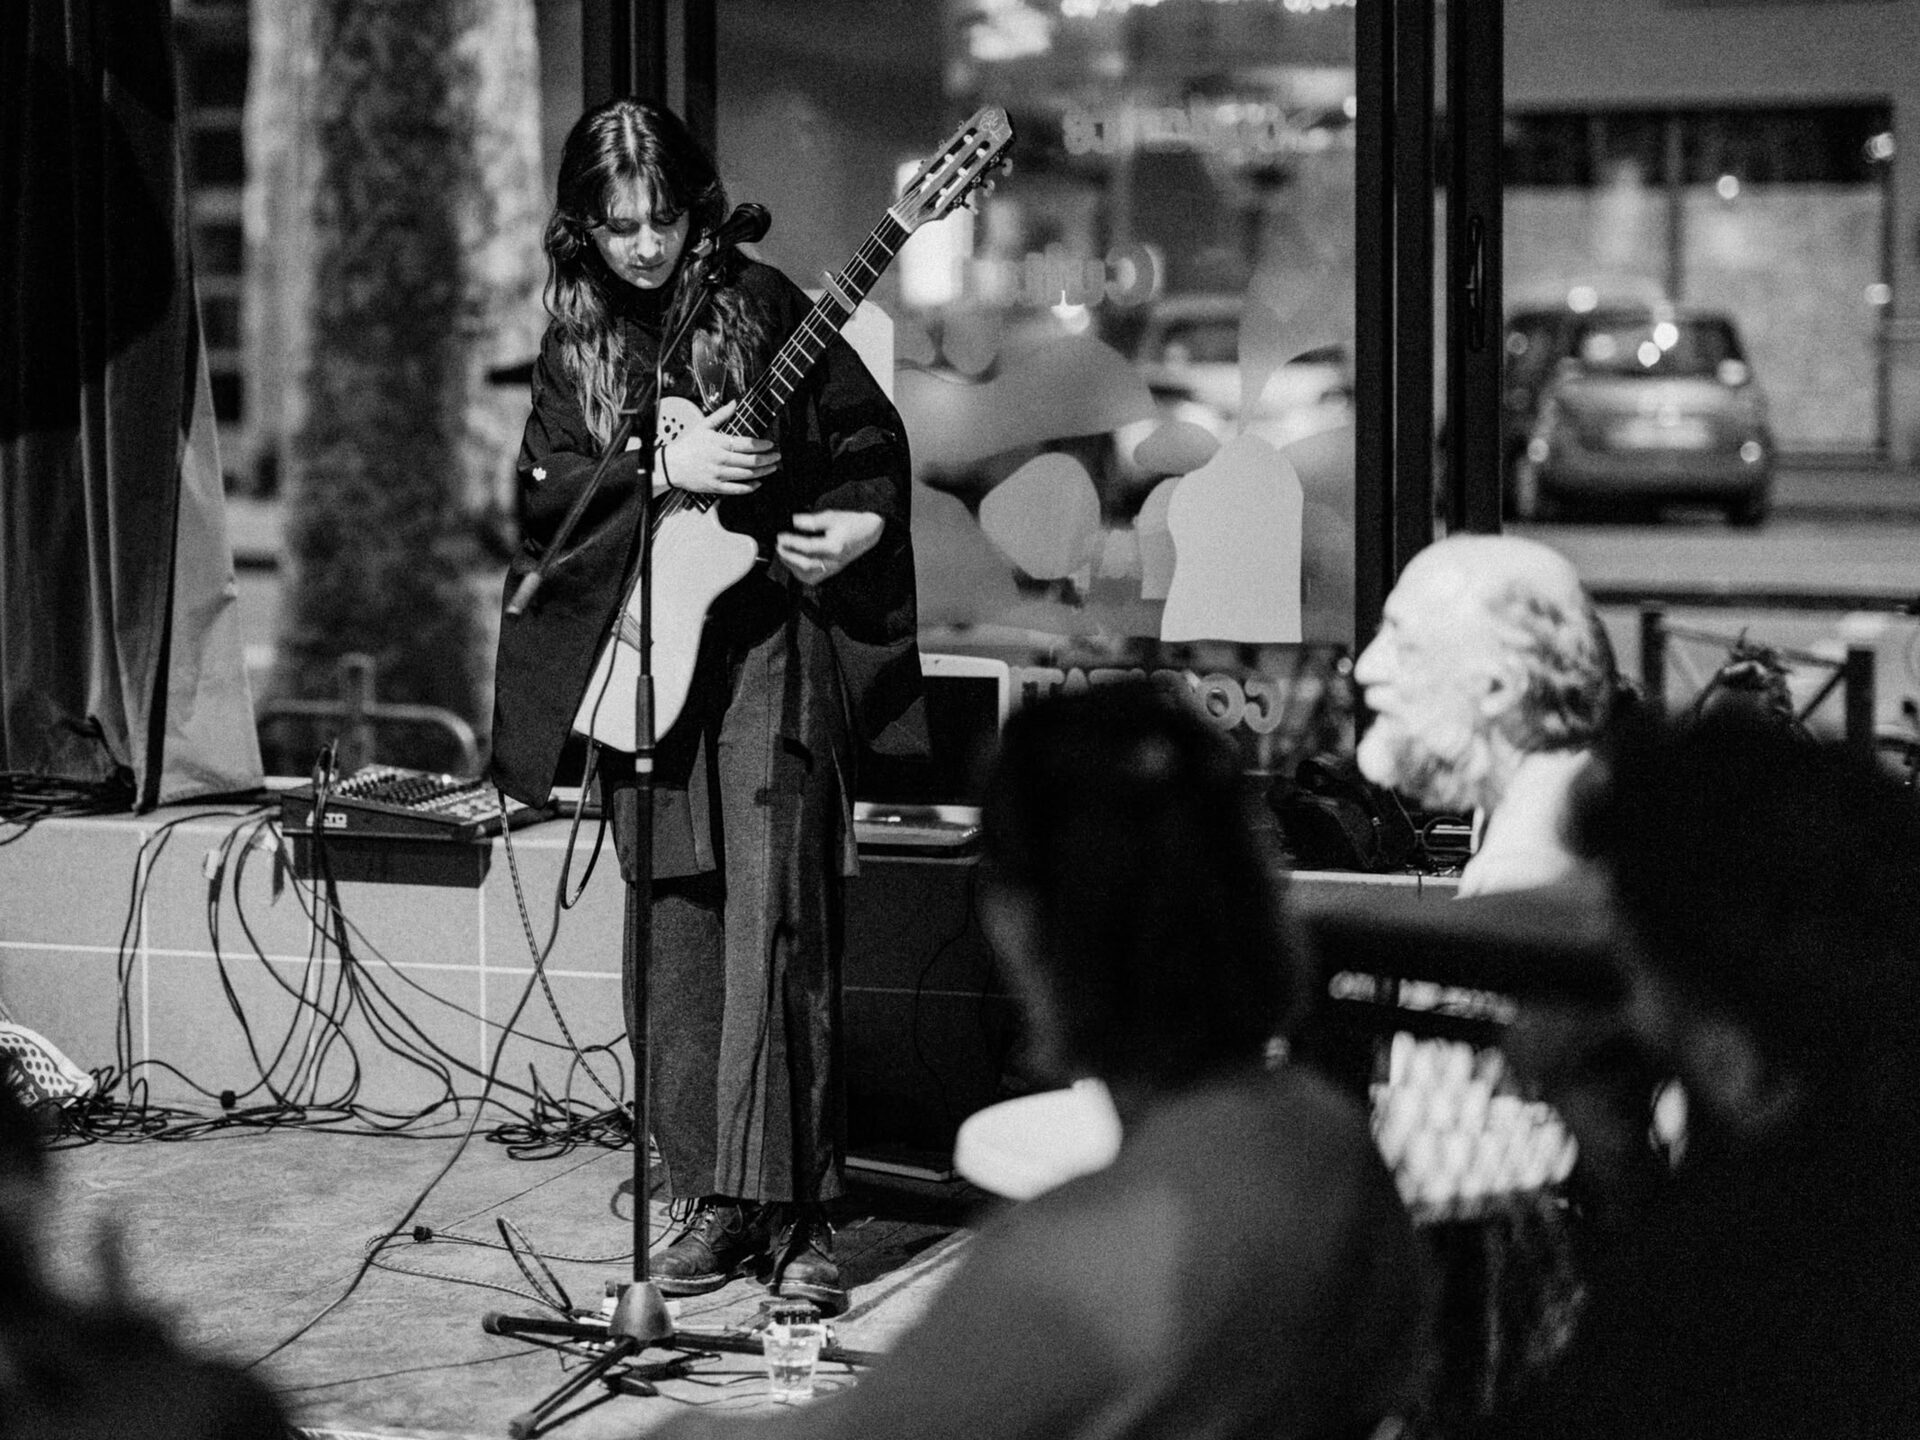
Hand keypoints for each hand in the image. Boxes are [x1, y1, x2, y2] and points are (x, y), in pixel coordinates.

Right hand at [658, 401, 779, 495]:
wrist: (671, 465)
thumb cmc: (688, 445)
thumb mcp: (703, 426)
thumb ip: (721, 415)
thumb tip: (735, 402)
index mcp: (718, 443)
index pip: (746, 444)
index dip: (762, 445)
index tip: (771, 444)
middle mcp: (720, 459)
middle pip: (750, 461)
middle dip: (767, 459)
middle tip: (777, 456)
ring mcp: (718, 475)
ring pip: (747, 475)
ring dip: (763, 472)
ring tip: (772, 467)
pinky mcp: (715, 487)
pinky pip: (737, 489)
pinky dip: (750, 487)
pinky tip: (759, 483)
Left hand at [776, 510, 884, 585]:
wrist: (867, 532)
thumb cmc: (850, 523)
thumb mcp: (831, 516)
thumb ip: (811, 520)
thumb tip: (792, 521)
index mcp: (835, 547)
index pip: (809, 548)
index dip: (792, 542)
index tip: (780, 536)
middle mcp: (834, 561)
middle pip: (807, 565)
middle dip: (789, 556)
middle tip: (779, 545)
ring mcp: (833, 568)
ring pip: (808, 575)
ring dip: (792, 566)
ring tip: (783, 553)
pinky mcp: (831, 571)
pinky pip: (813, 578)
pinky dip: (800, 572)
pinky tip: (793, 563)